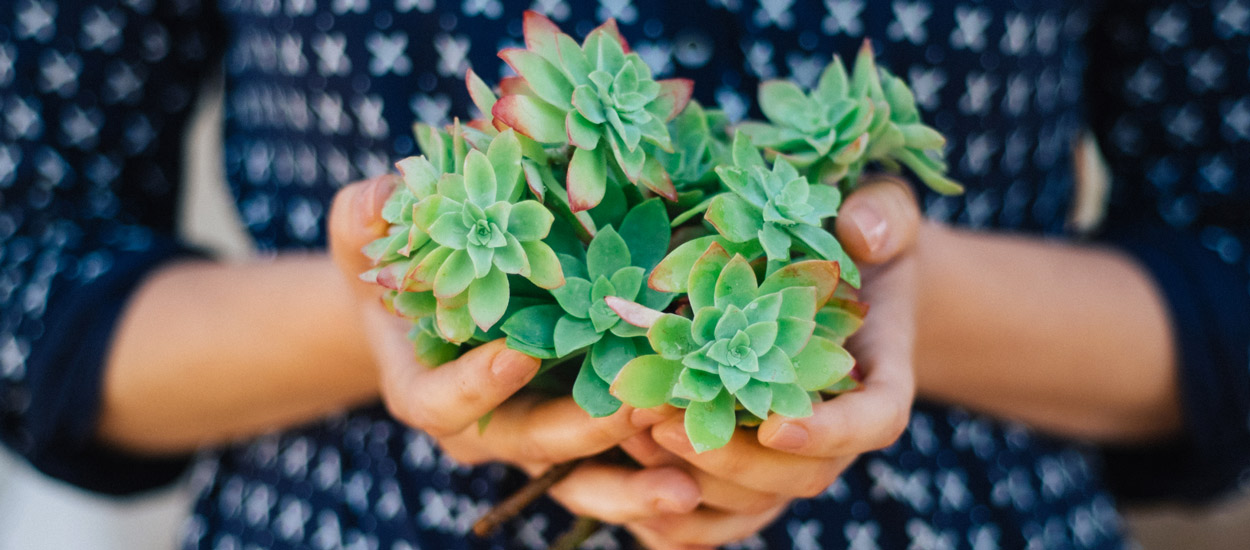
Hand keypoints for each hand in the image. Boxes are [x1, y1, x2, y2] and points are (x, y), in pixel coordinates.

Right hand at [326, 176, 701, 510]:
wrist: (432, 289)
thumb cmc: (393, 257)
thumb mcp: (364, 230)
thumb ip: (367, 216)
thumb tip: (389, 194)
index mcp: (426, 389)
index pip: (443, 404)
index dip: (475, 386)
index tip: (518, 354)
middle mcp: (484, 423)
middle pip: (531, 443)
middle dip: (582, 430)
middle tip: (637, 404)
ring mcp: (538, 428)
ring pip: (582, 470)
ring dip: (634, 473)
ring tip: (687, 476)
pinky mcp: (582, 419)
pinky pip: (619, 458)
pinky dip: (660, 456)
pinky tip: (710, 448)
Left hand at [546, 177, 922, 548]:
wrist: (846, 287)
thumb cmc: (860, 245)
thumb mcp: (882, 215)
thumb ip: (881, 217)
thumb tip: (859, 232)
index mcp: (882, 379)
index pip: (873, 421)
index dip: (830, 431)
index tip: (777, 423)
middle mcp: (839, 431)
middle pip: (801, 473)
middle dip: (734, 457)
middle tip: (665, 421)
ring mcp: (795, 456)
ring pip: (754, 498)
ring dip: (694, 478)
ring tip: (631, 433)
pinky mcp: (753, 465)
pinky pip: (722, 511)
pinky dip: (678, 512)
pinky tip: (628, 478)